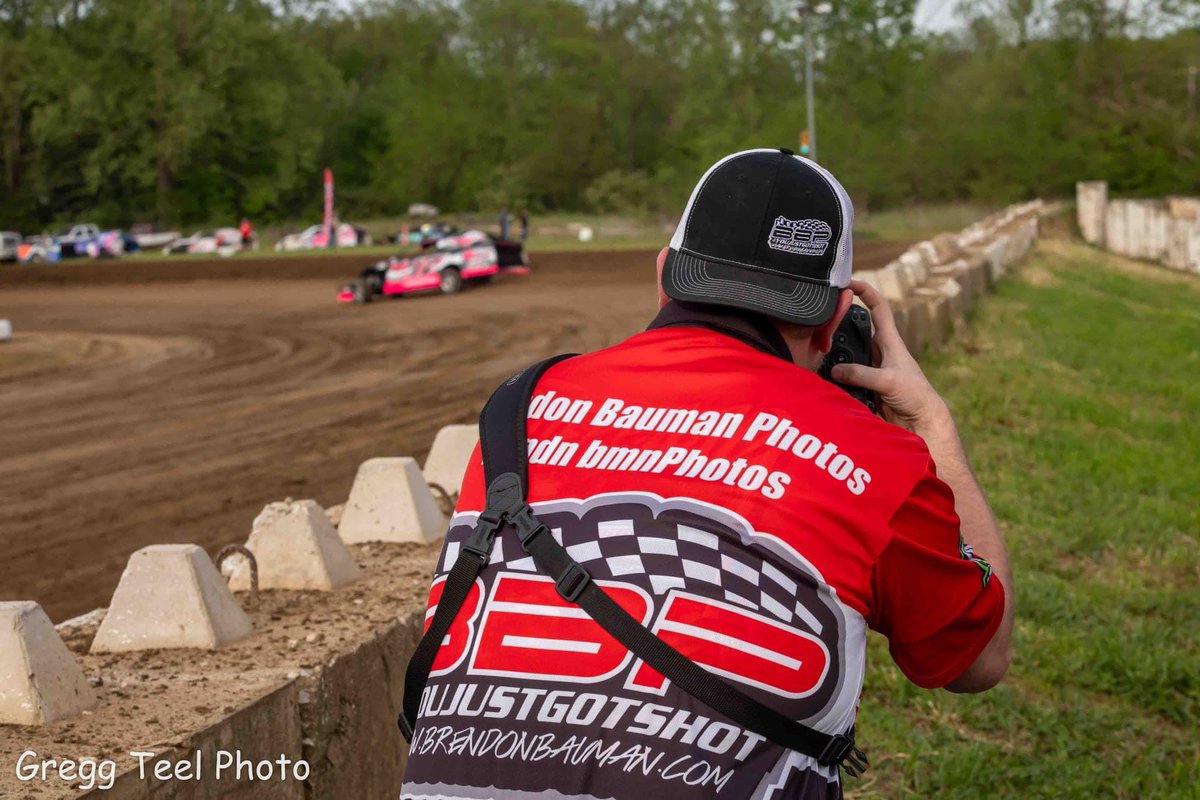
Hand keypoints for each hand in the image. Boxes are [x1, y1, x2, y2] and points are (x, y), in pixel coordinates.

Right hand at [831, 280, 951, 432]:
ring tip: (815, 349)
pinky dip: (834, 375)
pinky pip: (845, 376)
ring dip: (834, 352)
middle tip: (821, 321)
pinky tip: (823, 376)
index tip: (847, 282)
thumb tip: (835, 370)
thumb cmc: (915, 395)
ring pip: (847, 353)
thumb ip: (861, 374)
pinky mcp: (864, 385)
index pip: (878, 307)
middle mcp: (878, 351)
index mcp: (890, 341)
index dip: (865, 291)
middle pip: (855, 329)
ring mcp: (870, 368)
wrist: (920, 422)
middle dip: (839, 323)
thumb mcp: (888, 380)